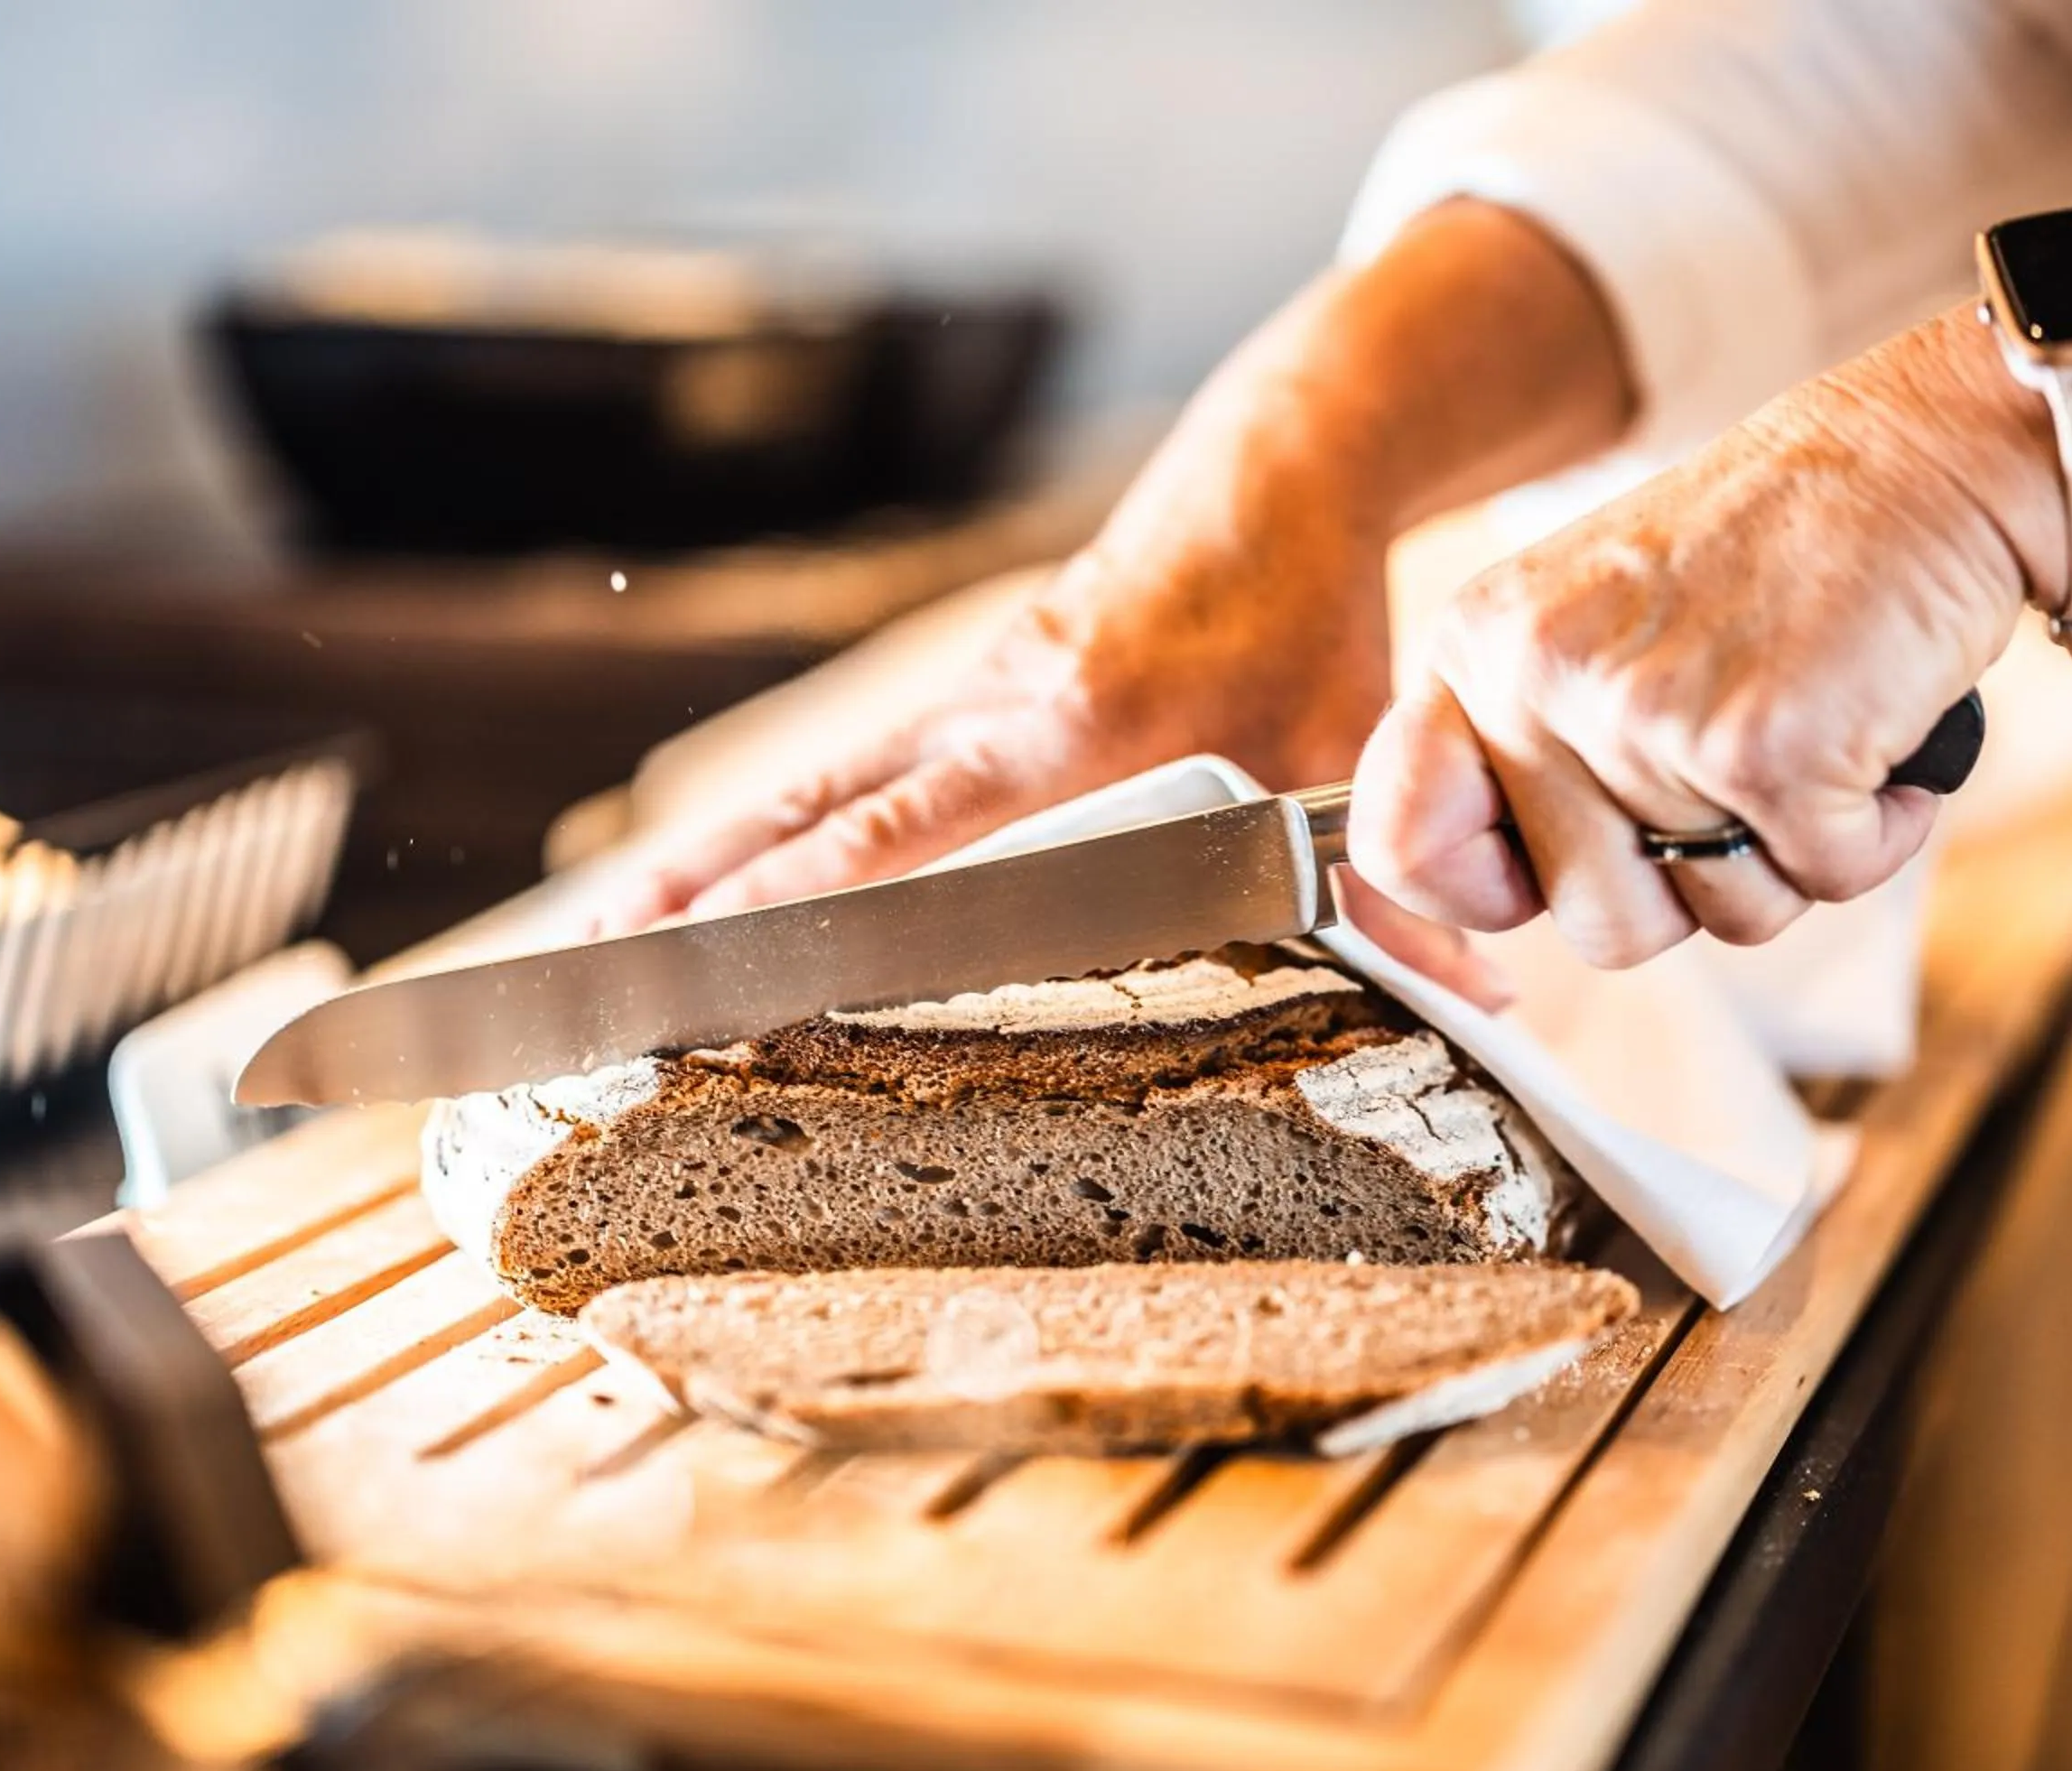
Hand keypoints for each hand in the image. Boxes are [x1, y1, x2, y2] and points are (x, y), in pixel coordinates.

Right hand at [588, 459, 1396, 935]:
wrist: (1272, 480)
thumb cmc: (1309, 617)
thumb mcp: (1353, 740)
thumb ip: (1392, 868)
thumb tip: (1476, 990)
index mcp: (1070, 725)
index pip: (910, 831)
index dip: (812, 903)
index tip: (721, 960)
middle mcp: (991, 705)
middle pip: (816, 807)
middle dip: (705, 890)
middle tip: (596, 967)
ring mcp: (966, 693)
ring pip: (811, 783)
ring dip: (705, 858)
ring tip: (606, 937)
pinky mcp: (968, 692)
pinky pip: (847, 769)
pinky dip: (763, 825)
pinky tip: (710, 876)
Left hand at [1348, 310, 2058, 966]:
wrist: (1918, 450)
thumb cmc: (1770, 551)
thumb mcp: (1589, 618)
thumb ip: (1522, 742)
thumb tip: (1492, 897)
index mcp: (1477, 648)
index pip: (1398, 844)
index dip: (1479, 898)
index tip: (1550, 881)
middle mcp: (1539, 680)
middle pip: (1595, 926)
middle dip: (1693, 884)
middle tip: (1742, 775)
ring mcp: (1645, 715)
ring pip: (1722, 917)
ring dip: (1791, 857)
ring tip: (1807, 734)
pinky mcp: (1762, 746)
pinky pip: (1825, 879)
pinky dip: (1874, 832)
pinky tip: (1873, 733)